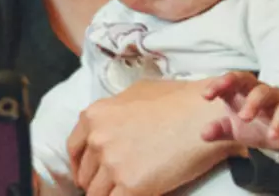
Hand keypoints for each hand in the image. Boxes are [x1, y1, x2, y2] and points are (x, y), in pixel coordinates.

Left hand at [67, 78, 241, 195]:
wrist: (205, 115)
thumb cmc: (177, 100)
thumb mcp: (136, 93)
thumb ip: (115, 110)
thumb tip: (110, 125)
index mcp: (94, 116)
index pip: (73, 149)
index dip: (80, 164)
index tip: (87, 173)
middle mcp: (98, 139)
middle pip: (85, 173)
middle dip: (95, 181)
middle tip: (110, 186)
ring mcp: (113, 163)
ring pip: (96, 193)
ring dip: (107, 194)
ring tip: (120, 191)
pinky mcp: (131, 184)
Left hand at [201, 71, 278, 151]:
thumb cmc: (254, 124)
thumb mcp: (234, 129)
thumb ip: (219, 129)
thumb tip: (203, 134)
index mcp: (241, 90)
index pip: (229, 80)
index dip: (217, 85)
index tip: (205, 95)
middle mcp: (257, 90)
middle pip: (246, 78)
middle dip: (233, 84)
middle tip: (218, 98)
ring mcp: (275, 98)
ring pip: (265, 92)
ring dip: (254, 103)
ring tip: (244, 118)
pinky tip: (272, 135)